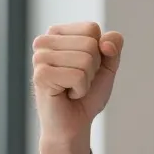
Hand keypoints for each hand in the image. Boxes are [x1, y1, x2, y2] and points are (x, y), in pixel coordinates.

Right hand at [32, 22, 123, 153]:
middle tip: (77, 81)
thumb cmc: (87, 94)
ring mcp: (40, 58)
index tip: (85, 68)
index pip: (92, 29)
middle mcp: (44, 41)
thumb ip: (114, 46)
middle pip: (90, 44)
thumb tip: (105, 43)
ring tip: (71, 88)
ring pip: (85, 59)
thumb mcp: (107, 66)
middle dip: (93, 68)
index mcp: (57, 33)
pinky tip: (66, 94)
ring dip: (86, 80)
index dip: (99, 52)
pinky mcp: (41, 75)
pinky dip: (80, 90)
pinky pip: (78, 75)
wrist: (73, 124)